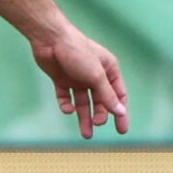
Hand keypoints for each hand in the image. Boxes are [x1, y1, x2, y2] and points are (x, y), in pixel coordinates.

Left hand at [33, 23, 127, 138]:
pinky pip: (66, 97)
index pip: (118, 95)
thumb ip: (107, 95)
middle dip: (100, 115)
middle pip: (101, 101)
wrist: (50, 39)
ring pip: (83, 103)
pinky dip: (67, 106)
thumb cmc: (77, 52)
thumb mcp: (96, 76)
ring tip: (86, 134)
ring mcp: (77, 78)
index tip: (122, 130)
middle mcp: (94, 75)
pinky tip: (68, 109)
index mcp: (109, 70)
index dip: (121, 112)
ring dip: (84, 117)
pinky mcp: (61, 80)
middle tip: (96, 125)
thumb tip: (120, 112)